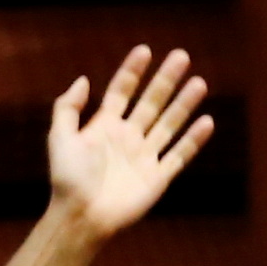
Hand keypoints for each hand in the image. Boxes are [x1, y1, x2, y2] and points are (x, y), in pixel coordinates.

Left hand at [47, 45, 213, 240]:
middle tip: (182, 56)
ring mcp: (146, 155)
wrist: (82, 215)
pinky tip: (207, 122)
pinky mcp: (159, 176)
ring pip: (170, 123)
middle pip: (151, 101)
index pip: (122, 91)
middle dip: (166, 79)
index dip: (132, 71)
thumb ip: (68, 107)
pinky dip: (194, 140)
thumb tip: (86, 79)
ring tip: (199, 83)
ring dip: (185, 103)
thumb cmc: (67, 177)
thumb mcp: (59, 136)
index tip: (145, 50)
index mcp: (105, 125)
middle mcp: (129, 136)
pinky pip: (180, 155)